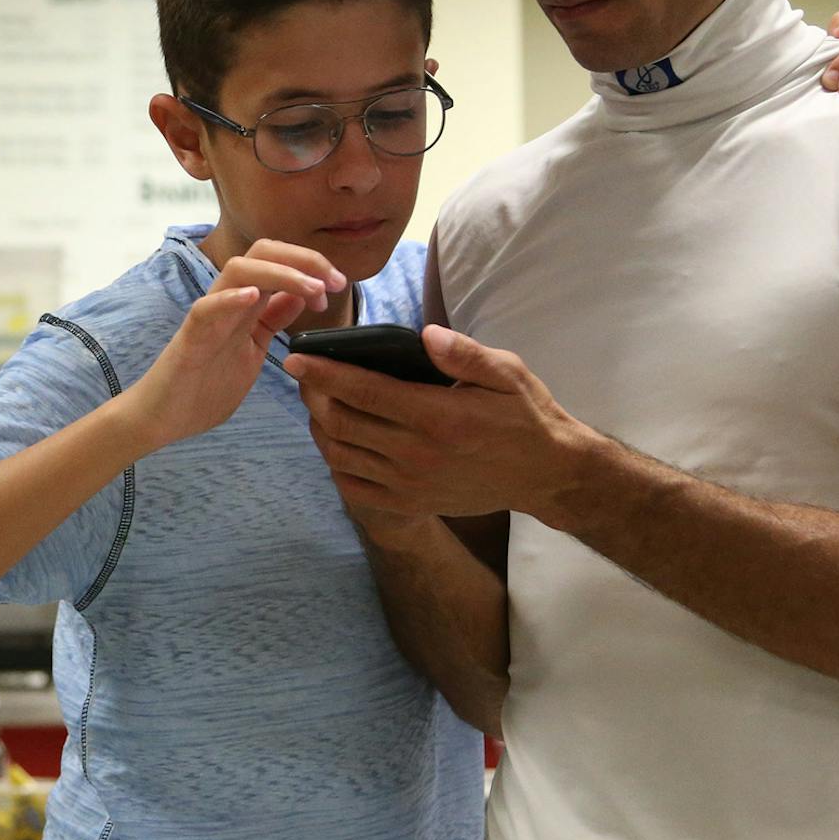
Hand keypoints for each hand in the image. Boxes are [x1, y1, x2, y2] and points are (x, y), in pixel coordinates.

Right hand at [125, 241, 343, 447]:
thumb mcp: (253, 350)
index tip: (340, 285)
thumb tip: (302, 295)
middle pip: (262, 253)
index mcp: (245, 306)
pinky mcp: (189, 339)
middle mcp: (227, 303)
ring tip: (311, 290)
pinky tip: (252, 296)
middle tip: (335, 282)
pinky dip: (229, 298)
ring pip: (238, 270)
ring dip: (281, 273)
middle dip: (304, 259)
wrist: (163, 420)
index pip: (278, 262)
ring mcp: (208, 317)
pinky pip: (205, 309)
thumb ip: (273, 321)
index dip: (312, 265)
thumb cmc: (203, 388)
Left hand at [289, 325, 586, 521]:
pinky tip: (339, 442)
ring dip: (320, 428)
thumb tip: (426, 335)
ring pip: (340, 455)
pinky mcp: (410, 504)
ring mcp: (410, 484)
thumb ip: (465, 354)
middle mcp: (417, 454)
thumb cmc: (524, 416)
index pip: (363, 391)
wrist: (543, 475)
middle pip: (341, 423)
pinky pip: (354, 487)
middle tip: (303, 376)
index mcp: (437, 416)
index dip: (322, 373)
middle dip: (312, 396)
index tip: (295, 357)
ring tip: (318, 404)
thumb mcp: (507, 374)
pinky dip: (336, 464)